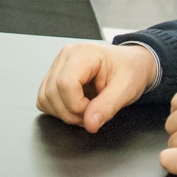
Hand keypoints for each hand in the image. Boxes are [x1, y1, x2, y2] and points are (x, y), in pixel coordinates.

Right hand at [37, 43, 156, 132]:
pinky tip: (76, 106)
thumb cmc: (130, 70)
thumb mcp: (126, 89)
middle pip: (52, 92)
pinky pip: (44, 98)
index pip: (66, 84)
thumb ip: (107, 107)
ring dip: (63, 113)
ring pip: (45, 97)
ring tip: (85, 110)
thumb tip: (90, 123)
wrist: (131, 64)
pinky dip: (57, 109)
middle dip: (71, 113)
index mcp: (84, 53)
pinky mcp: (54, 76)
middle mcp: (66, 56)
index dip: (77, 106)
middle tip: (92, 114)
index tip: (94, 111)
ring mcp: (58, 65)